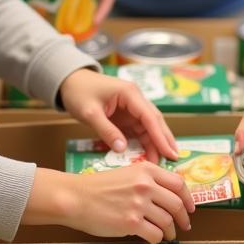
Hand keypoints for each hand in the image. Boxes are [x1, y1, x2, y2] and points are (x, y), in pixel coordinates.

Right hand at [24, 165, 193, 243]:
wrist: (75, 197)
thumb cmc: (97, 187)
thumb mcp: (127, 174)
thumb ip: (147, 181)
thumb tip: (168, 196)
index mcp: (147, 170)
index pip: (179, 184)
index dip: (188, 198)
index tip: (190, 208)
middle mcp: (146, 185)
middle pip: (177, 204)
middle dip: (183, 218)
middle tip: (184, 226)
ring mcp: (139, 204)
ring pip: (167, 221)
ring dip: (169, 231)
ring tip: (167, 235)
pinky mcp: (131, 223)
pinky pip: (154, 234)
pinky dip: (156, 239)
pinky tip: (152, 239)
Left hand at [59, 67, 179, 163]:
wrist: (70, 82)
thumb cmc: (79, 93)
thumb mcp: (90, 113)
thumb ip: (107, 131)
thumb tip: (123, 150)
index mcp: (130, 93)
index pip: (150, 117)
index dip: (160, 136)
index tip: (169, 151)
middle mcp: (135, 99)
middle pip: (154, 121)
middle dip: (164, 139)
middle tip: (174, 158)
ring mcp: (132, 108)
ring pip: (149, 127)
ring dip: (156, 142)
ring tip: (163, 160)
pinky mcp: (126, 116)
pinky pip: (138, 130)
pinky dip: (144, 142)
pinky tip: (149, 154)